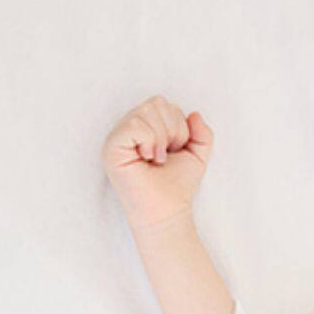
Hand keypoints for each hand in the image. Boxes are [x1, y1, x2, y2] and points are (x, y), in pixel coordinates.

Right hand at [101, 96, 212, 231]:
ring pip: (145, 111)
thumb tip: (194, 113)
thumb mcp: (198, 154)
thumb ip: (202, 132)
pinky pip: (133, 125)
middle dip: (172, 129)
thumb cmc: (177, 186)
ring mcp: (117, 139)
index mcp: (144, 128)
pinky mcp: (111, 149)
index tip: (173, 151)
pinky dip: (149, 141)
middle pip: (155, 102)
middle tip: (166, 155)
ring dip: (161, 137)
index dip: (178, 125)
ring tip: (157, 158)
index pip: (163, 103)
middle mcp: (127, 130)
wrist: (167, 211)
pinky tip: (148, 159)